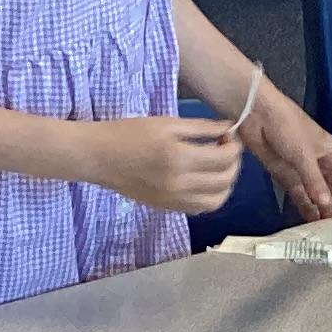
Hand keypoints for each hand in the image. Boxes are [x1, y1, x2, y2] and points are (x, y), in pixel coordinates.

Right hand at [80, 115, 242, 214]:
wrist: (97, 156)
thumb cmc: (128, 133)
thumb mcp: (166, 123)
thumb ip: (201, 128)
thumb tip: (229, 128)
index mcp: (179, 157)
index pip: (225, 158)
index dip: (234, 145)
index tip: (228, 135)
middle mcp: (179, 183)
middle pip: (225, 180)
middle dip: (233, 163)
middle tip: (225, 149)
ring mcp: (173, 199)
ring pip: (217, 200)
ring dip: (226, 183)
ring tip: (218, 166)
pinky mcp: (167, 207)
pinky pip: (200, 208)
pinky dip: (211, 196)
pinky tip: (205, 181)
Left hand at [241, 93, 331, 219]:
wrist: (257, 116)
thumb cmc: (289, 128)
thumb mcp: (305, 155)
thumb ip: (315, 182)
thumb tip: (327, 206)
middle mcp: (322, 163)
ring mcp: (304, 171)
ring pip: (321, 194)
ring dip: (327, 209)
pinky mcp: (286, 176)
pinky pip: (300, 196)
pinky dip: (306, 208)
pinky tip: (311, 222)